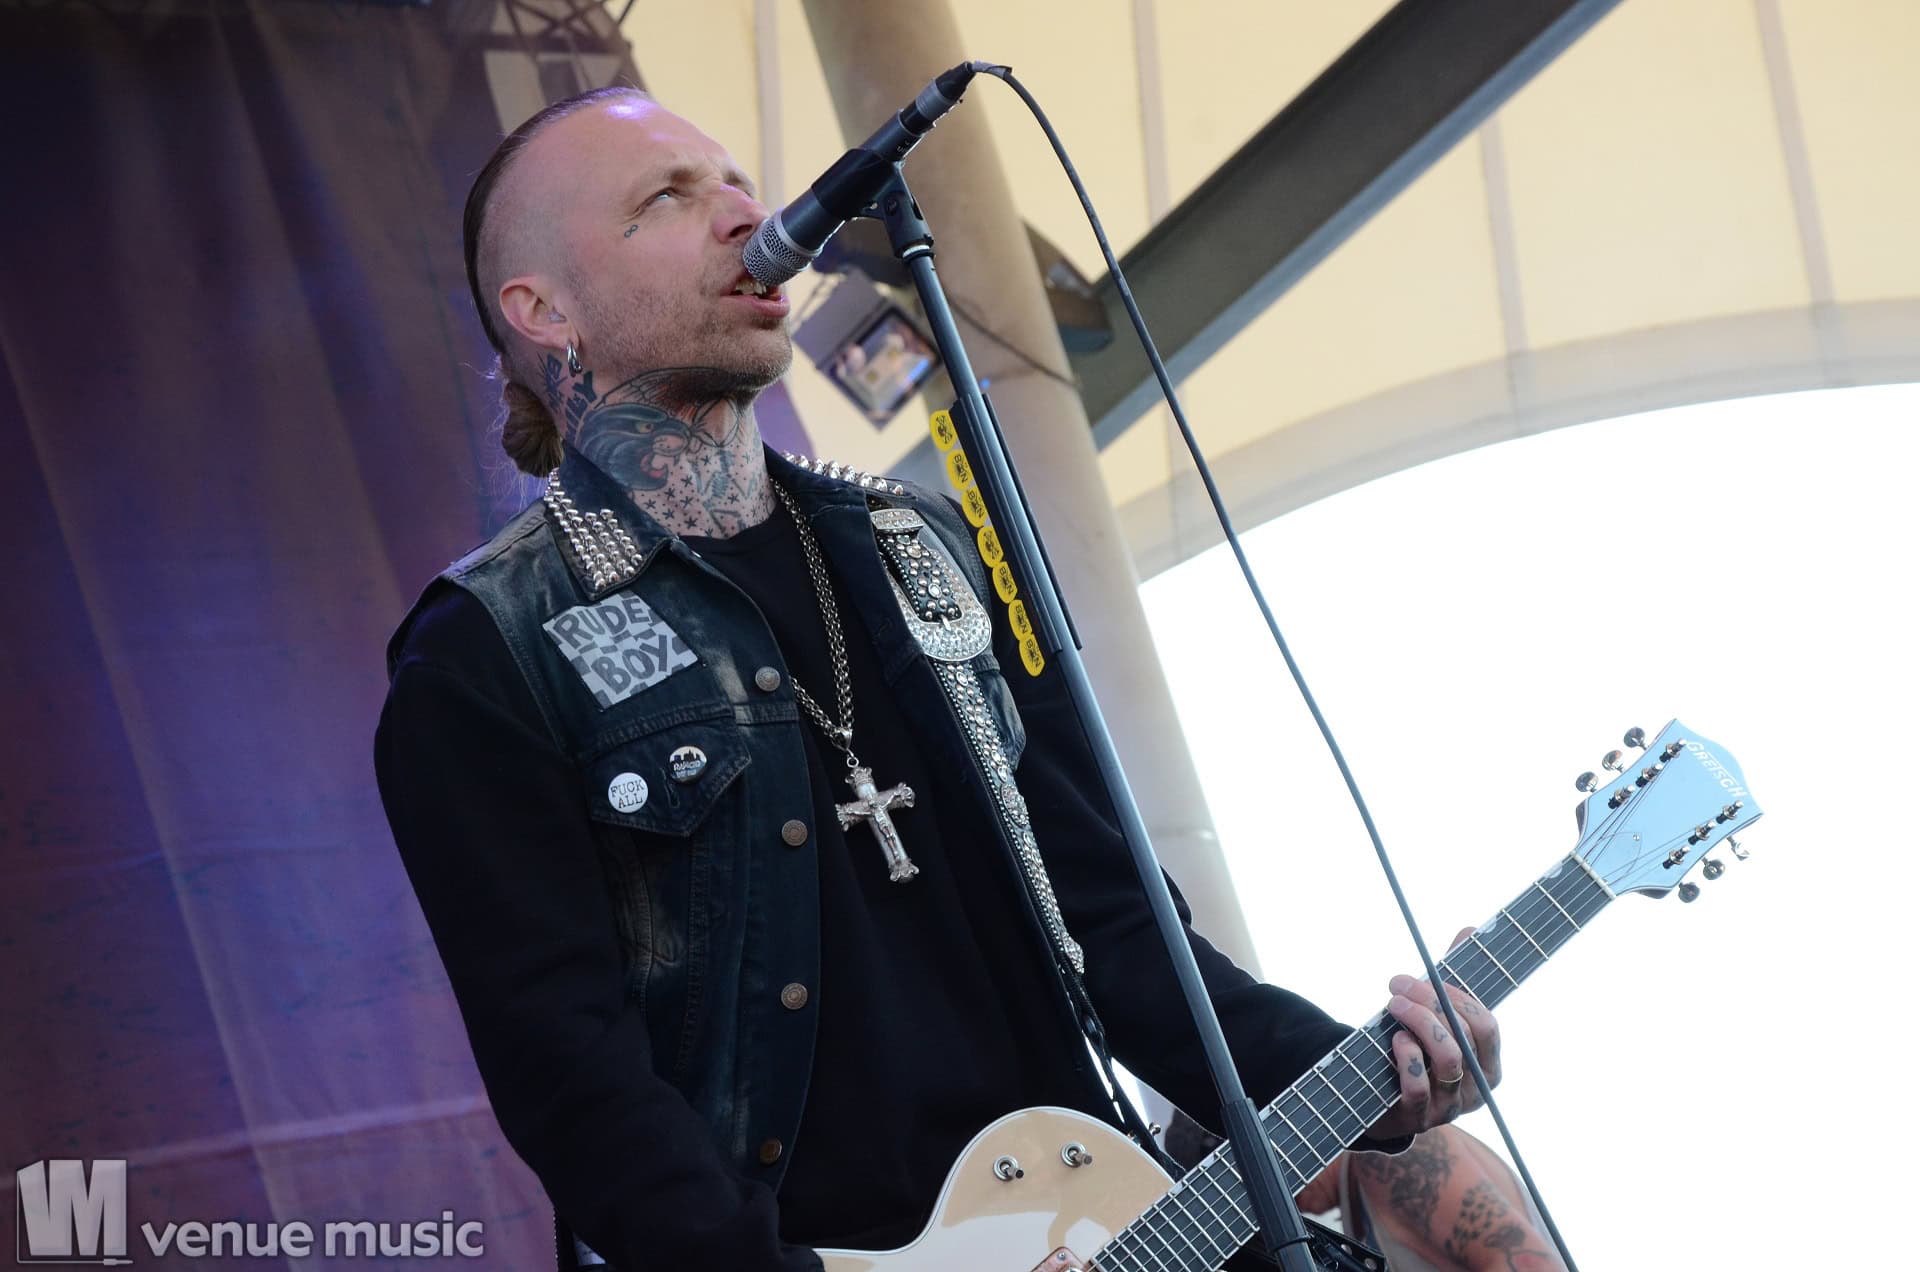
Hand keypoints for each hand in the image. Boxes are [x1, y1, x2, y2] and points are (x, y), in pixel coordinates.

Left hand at [1365, 927, 1501, 1143]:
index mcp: (1488, 1065)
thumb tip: (1469, 929)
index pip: (1488, 1026)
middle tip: (1399, 983)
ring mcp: (1448, 1108)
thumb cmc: (1414, 1050)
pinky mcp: (1418, 1118)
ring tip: (1393, 1005)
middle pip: (1465, 1038)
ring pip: (1449, 1060)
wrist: (1375, 1099)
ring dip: (1419, 1024)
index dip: (1458, 996)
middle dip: (1431, 1003)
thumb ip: (1453, 977)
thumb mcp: (1434, 1017)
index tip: (1427, 974)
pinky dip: (1407, 1058)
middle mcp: (1474, 1090)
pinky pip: (1419, 1088)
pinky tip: (1394, 1039)